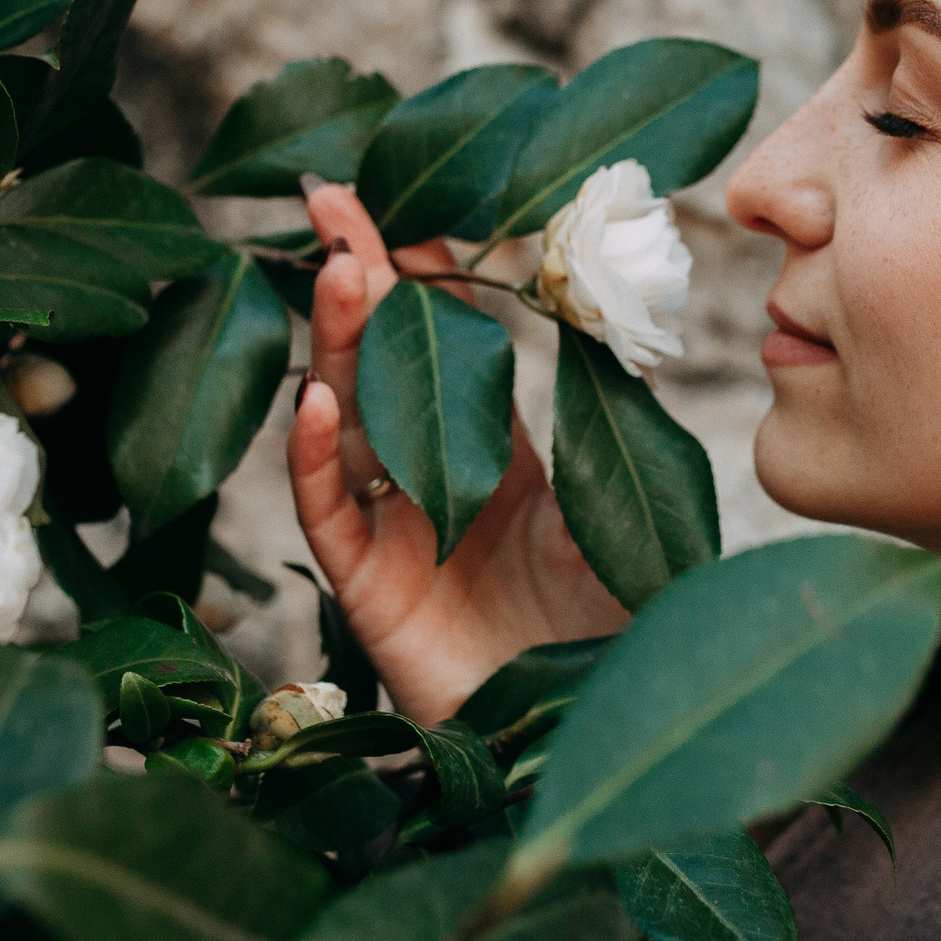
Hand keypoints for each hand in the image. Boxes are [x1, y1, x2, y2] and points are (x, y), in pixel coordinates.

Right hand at [288, 181, 629, 723]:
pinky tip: (319, 399)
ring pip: (346, 420)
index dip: (416, 278)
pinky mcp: (368, 593)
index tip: (396, 206)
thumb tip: (603, 311)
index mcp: (495, 455)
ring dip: (338, 343)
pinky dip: (316, 457)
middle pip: (379, 363)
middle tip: (334, 202)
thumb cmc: (622, 635)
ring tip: (339, 269)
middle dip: (356, 281)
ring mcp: (393, 533)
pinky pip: (330, 513)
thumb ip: (606, 421)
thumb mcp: (624, 509)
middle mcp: (431, 482)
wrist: (603, 738)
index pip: (440, 347)